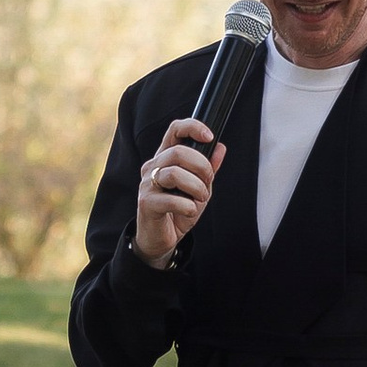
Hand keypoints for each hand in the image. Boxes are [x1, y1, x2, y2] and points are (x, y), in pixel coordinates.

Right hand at [134, 120, 221, 267]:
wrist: (162, 239)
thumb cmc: (177, 210)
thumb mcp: (199, 187)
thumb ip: (208, 168)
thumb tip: (220, 147)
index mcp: (165, 157)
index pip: (174, 130)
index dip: (192, 128)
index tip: (209, 137)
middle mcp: (153, 167)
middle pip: (178, 152)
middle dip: (202, 167)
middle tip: (208, 182)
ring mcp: (147, 184)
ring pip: (174, 173)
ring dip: (196, 187)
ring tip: (199, 198)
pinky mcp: (146, 203)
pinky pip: (172, 199)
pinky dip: (188, 207)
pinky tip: (189, 212)